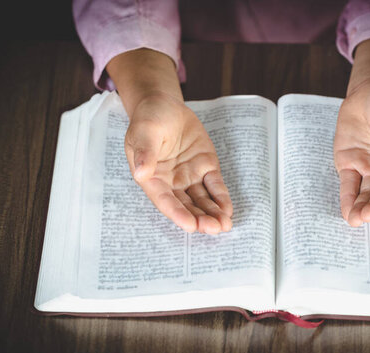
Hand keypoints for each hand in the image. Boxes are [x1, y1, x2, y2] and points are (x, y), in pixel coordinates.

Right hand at [125, 92, 232, 233]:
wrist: (165, 106)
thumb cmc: (149, 119)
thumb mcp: (143, 131)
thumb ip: (145, 152)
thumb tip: (141, 173)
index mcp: (151, 178)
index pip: (165, 200)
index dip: (178, 214)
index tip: (190, 225)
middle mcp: (170, 182)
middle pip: (186, 205)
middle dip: (200, 219)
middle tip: (214, 229)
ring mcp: (189, 176)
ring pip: (202, 200)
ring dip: (213, 213)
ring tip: (224, 225)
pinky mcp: (205, 167)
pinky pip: (214, 186)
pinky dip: (221, 198)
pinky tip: (228, 210)